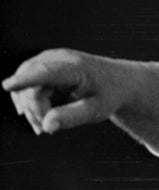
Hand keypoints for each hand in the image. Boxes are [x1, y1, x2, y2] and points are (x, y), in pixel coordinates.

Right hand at [3, 49, 125, 134]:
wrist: (116, 81)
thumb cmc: (108, 95)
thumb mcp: (96, 110)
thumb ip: (72, 117)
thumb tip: (47, 127)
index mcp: (75, 67)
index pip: (46, 73)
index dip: (26, 80)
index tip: (8, 86)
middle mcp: (56, 58)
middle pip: (32, 86)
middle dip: (35, 111)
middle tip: (46, 131)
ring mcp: (45, 60)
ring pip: (23, 87)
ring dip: (30, 110)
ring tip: (43, 128)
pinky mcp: (40, 66)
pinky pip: (24, 86)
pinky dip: (28, 103)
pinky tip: (36, 118)